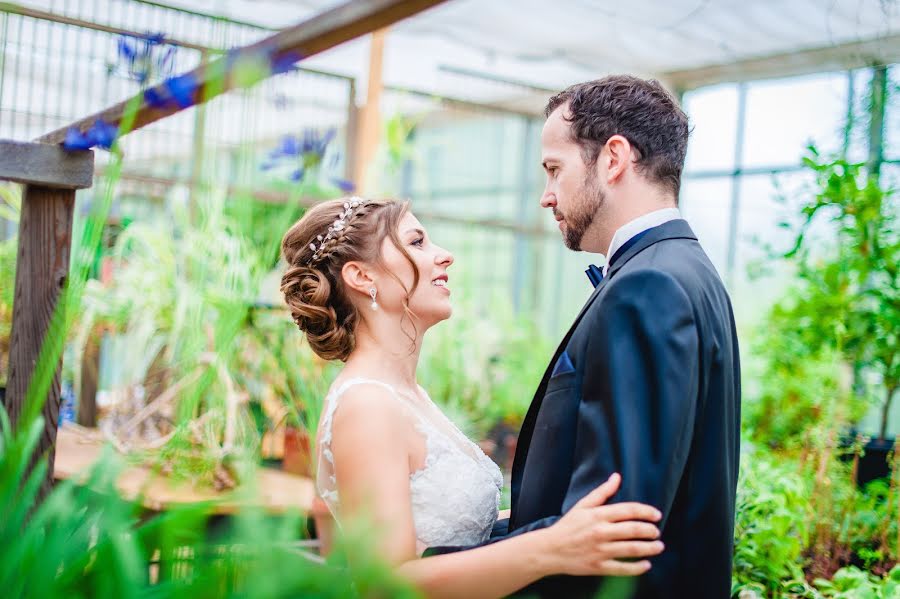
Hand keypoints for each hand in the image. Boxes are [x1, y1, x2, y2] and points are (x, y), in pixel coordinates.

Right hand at [542, 473, 663, 576]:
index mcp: (598, 515)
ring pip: (631, 549)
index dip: (646, 512)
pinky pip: (622, 568)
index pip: (628, 510)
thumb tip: (617, 477)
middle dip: (650, 531)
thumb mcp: (583, 505)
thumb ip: (602, 492)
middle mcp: (600, 532)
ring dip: (649, 548)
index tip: (656, 515)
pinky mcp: (598, 566)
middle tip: (657, 532)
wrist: (550, 549)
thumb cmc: (568, 526)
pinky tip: (646, 565)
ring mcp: (600, 550)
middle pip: (633, 530)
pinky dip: (637, 567)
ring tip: (659, 547)